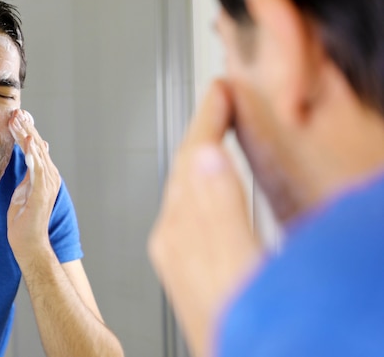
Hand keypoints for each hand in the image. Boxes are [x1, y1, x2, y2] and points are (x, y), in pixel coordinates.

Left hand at [7, 109, 59, 265]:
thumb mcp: (23, 192)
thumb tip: (28, 158)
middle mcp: (49, 177)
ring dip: (27, 136)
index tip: (16, 116)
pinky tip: (27, 144)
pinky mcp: (42, 193)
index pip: (35, 148)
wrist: (30, 244)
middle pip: (37, 146)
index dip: (26, 131)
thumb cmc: (24, 221)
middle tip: (17, 112)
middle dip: (26, 128)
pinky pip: (37, 171)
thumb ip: (27, 175)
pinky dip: (33, 156)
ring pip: (37, 154)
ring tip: (19, 121)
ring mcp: (47, 184)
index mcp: (44, 175)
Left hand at [148, 80, 261, 356]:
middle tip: (221, 100)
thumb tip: (204, 155)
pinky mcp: (193, 266)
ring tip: (219, 130)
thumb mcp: (235, 266)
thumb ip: (218, 210)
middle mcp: (174, 239)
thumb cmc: (241, 326)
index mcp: (182, 232)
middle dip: (204, 130)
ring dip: (204, 155)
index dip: (208, 120)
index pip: (191, 160)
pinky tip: (219, 189)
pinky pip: (196, 209)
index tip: (220, 89)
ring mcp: (181, 253)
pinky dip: (209, 184)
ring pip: (189, 188)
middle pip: (186, 170)